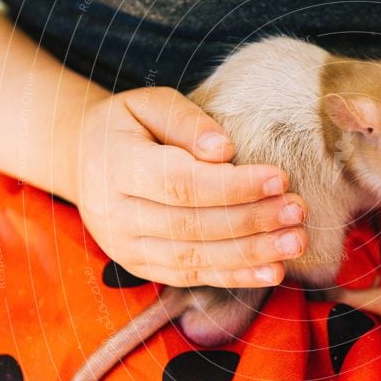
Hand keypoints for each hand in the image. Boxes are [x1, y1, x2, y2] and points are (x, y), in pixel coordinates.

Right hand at [69, 87, 307, 287]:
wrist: (83, 159)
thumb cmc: (127, 125)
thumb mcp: (150, 103)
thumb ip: (186, 121)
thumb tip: (225, 150)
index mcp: (115, 166)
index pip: (181, 184)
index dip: (234, 186)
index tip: (279, 178)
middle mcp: (116, 214)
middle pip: (193, 225)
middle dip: (252, 221)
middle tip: (297, 210)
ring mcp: (126, 247)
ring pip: (195, 258)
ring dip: (251, 254)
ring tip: (295, 242)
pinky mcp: (141, 267)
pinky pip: (191, 277)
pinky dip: (235, 277)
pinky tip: (272, 271)